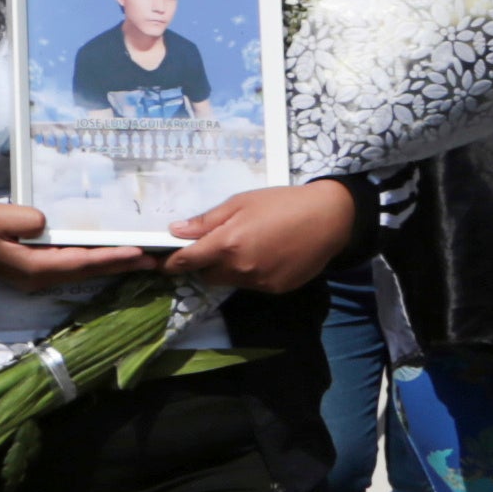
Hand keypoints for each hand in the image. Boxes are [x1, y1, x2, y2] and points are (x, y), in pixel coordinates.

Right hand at [0, 198, 135, 292]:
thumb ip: (23, 219)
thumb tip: (47, 222)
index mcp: (32, 267)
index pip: (80, 262)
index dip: (110, 257)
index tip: (137, 253)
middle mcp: (39, 276)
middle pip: (88, 271)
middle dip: (121, 265)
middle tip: (154, 260)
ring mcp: (37, 275)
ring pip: (82, 270)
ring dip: (111, 265)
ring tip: (140, 259)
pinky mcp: (35, 268)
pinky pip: (73, 266)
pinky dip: (95, 261)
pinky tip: (108, 256)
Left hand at [164, 178, 358, 297]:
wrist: (330, 218)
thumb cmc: (282, 203)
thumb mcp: (240, 203)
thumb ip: (206, 221)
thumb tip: (175, 231)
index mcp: (227, 245)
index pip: (186, 262)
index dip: (170, 264)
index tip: (162, 262)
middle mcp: (240, 268)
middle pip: (206, 275)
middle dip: (204, 264)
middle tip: (216, 245)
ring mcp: (259, 282)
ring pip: (229, 281)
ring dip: (228, 269)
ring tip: (246, 246)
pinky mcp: (276, 289)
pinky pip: (252, 285)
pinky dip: (250, 274)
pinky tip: (265, 255)